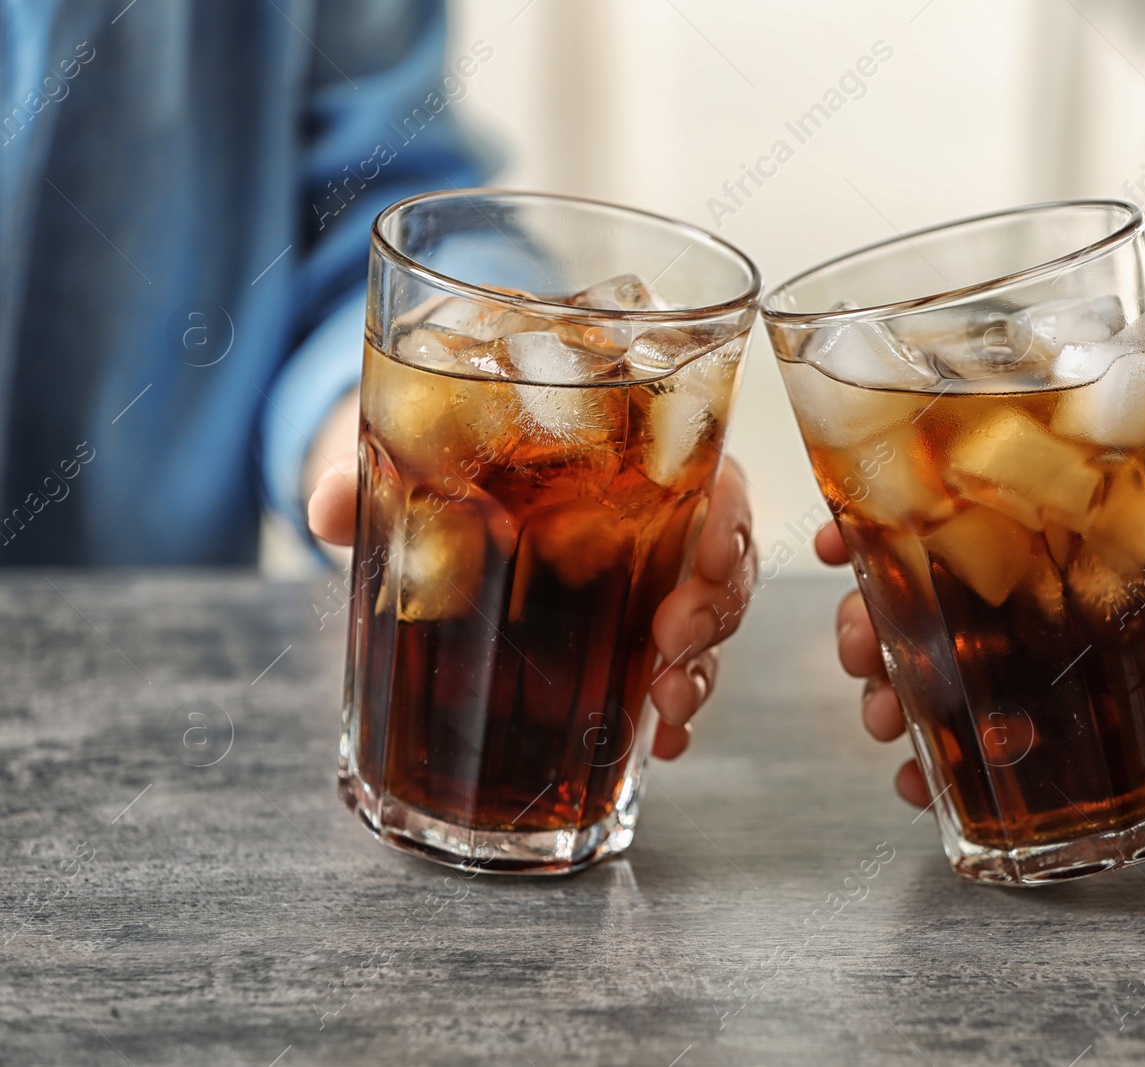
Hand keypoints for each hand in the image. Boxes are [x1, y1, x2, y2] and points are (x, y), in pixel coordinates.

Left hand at [305, 395, 754, 760]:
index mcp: (633, 452)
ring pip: (706, 622)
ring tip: (670, 706)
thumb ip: (376, 474)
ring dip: (699, 667)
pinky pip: (671, 672)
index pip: (710, 473)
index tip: (709, 549)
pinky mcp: (625, 638)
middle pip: (721, 558)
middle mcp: (657, 517)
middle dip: (714, 605)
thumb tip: (328, 507)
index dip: (725, 513)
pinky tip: (658, 745)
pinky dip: (672, 713)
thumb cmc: (454, 449)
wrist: (439, 475)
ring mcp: (646, 582)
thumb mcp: (417, 448)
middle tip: (675, 639)